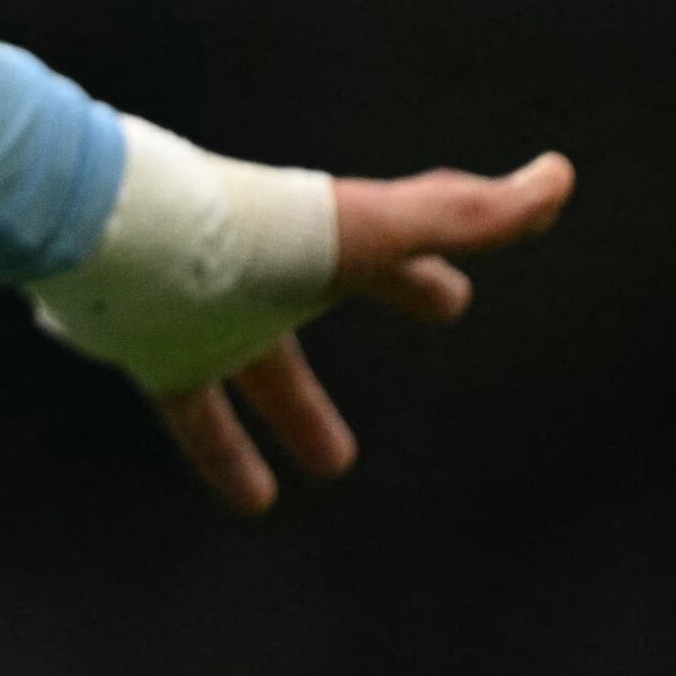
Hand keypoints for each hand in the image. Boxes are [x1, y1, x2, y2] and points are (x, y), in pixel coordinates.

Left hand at [154, 151, 574, 516]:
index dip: (424, 274)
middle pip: (321, 296)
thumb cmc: (252, 230)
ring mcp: (204, 310)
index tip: (452, 297)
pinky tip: (251, 498)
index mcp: (318, 240)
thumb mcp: (370, 228)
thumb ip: (464, 215)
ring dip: (295, 413)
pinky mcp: (154, 349)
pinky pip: (193, 411)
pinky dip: (222, 452)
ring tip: (330, 468)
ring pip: (257, 368)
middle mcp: (260, 271)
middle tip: (440, 315)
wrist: (119, 237)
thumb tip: (556, 177)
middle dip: (386, 297)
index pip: (389, 251)